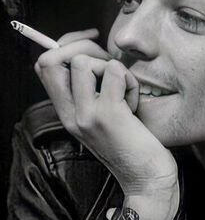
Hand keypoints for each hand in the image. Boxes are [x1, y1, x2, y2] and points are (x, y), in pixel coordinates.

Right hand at [34, 29, 178, 206]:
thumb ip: (92, 90)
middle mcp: (70, 113)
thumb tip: (96, 55)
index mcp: (67, 112)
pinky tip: (135, 103)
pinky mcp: (108, 115)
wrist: (145, 178)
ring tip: (125, 93)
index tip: (91, 41)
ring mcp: (86, 115)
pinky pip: (116, 72)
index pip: (44, 66)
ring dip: (113, 68)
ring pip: (84, 62)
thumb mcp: (103, 116)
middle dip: (85, 48)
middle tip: (112, 67)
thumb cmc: (131, 142)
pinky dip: (130, 81)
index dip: (65, 45)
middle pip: (54, 59)